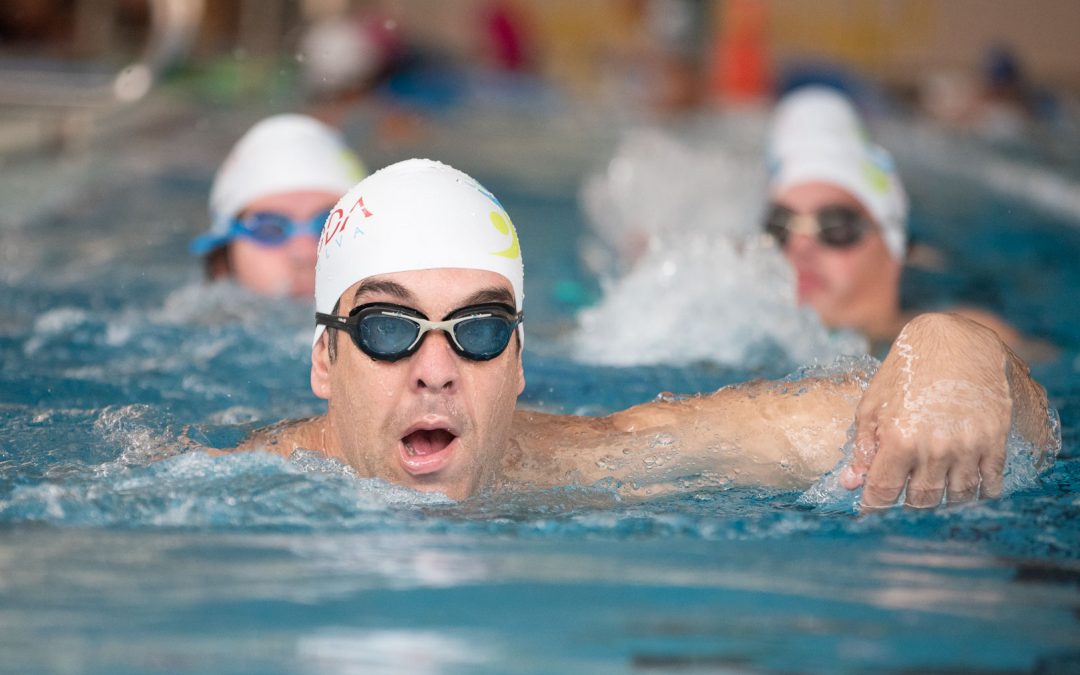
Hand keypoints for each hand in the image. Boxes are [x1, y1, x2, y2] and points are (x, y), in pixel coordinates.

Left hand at [839, 313, 1032, 507]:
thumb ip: (862, 447)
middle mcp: (934, 448)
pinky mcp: (994, 440)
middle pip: (921, 499)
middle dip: (908, 501)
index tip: (870, 508)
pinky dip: (978, 492)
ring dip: (943, 499)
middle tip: (904, 491)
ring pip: (956, 496)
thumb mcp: (872, 405)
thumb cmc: (905, 371)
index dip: (874, 505)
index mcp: (898, 439)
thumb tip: (850, 484)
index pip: (883, 492)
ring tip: (933, 486)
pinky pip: (990, 483)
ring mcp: (968, 446)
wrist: (954, 340)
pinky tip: (966, 484)